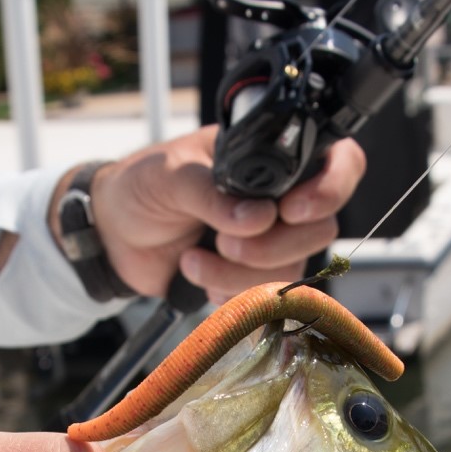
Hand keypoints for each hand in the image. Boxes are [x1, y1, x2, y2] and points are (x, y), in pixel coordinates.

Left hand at [88, 126, 365, 302]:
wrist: (112, 234)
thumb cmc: (140, 187)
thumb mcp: (171, 175)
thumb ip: (212, 193)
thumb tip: (256, 219)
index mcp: (270, 157)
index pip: (338, 162)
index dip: (330, 188)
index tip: (291, 211)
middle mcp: (281, 197)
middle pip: (320, 227)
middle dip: (272, 244)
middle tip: (224, 241)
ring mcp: (270, 239)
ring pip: (292, 267)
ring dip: (239, 272)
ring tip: (192, 259)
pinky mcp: (252, 275)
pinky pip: (266, 294)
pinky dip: (229, 291)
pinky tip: (196, 274)